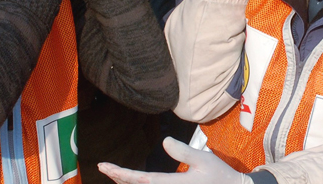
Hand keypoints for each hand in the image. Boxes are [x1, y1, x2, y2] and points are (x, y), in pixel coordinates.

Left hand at [98, 138, 252, 183]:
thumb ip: (184, 152)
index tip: (106, 167)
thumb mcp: (204, 159)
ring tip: (114, 174)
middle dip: (119, 178)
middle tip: (104, 167)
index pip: (141, 180)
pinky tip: (133, 181)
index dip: (121, 174)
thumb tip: (164, 141)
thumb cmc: (219, 175)